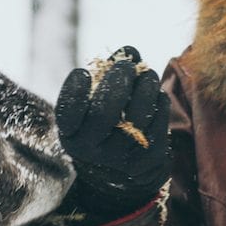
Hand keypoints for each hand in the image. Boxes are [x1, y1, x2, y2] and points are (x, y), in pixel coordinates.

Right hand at [55, 46, 170, 219]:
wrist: (119, 174)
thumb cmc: (101, 126)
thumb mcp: (90, 108)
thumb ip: (103, 77)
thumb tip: (130, 50)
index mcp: (71, 135)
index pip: (67, 113)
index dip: (74, 90)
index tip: (84, 72)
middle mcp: (92, 151)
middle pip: (104, 112)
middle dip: (117, 81)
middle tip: (126, 65)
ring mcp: (120, 159)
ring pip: (137, 117)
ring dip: (144, 87)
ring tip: (146, 73)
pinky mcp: (147, 161)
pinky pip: (157, 126)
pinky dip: (158, 103)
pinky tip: (155, 93)